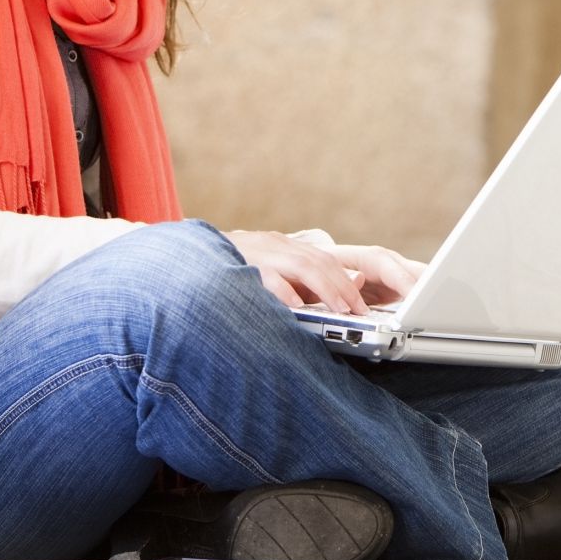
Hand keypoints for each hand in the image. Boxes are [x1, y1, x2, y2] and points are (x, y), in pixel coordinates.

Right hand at [224, 229, 424, 314]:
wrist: (191, 254)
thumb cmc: (239, 271)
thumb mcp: (276, 275)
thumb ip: (308, 283)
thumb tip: (352, 285)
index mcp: (291, 251)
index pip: (329, 262)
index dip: (352, 281)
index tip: (368, 306)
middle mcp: (280, 248)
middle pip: (322, 263)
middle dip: (346, 287)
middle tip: (362, 311)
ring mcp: (262, 254)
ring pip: (303, 266)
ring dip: (327, 288)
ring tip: (344, 309)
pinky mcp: (241, 265)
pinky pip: (267, 278)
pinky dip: (284, 292)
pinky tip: (297, 307)